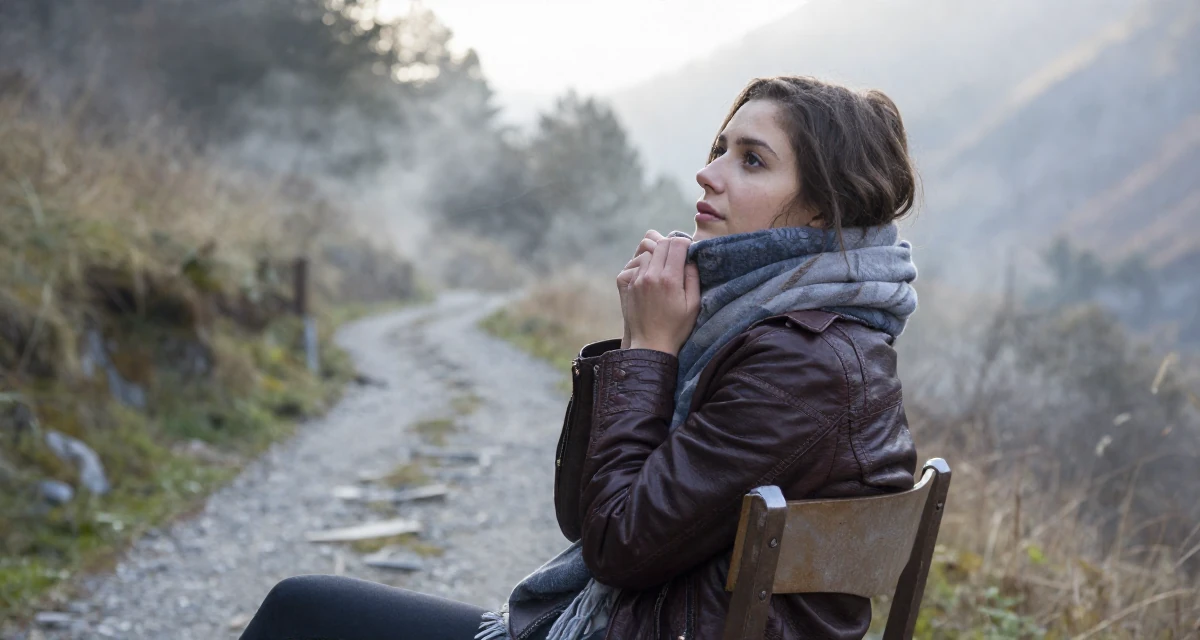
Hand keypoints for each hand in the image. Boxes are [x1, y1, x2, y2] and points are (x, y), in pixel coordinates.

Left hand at [616, 235, 699, 356]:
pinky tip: (654, 275)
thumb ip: (693, 278)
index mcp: (670, 279)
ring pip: (648, 251)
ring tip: (666, 267)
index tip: (690, 252)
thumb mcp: (693, 305)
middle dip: (672, 246)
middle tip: (679, 257)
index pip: (677, 243)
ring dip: (658, 254)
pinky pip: (638, 263)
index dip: (686, 244)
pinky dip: (647, 264)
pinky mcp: (629, 284)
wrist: (650, 345)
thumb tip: (691, 259)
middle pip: (661, 243)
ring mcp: (638, 279)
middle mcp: (652, 275)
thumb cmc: (676, 328)